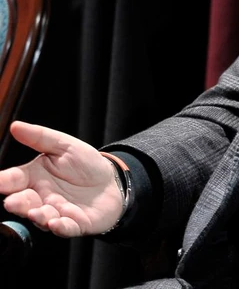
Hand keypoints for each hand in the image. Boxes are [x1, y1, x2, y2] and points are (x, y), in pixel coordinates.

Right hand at [0, 121, 123, 236]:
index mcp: (34, 178)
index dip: (3, 182)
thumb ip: (41, 138)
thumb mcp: (65, 146)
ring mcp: (57, 212)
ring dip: (39, 216)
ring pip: (42, 217)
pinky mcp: (75, 223)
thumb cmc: (85, 164)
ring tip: (37, 212)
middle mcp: (41, 198)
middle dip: (17, 204)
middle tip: (12, 202)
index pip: (13, 180)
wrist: (112, 181)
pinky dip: (61, 227)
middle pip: (24, 203)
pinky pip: (65, 228)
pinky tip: (57, 222)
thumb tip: (16, 126)